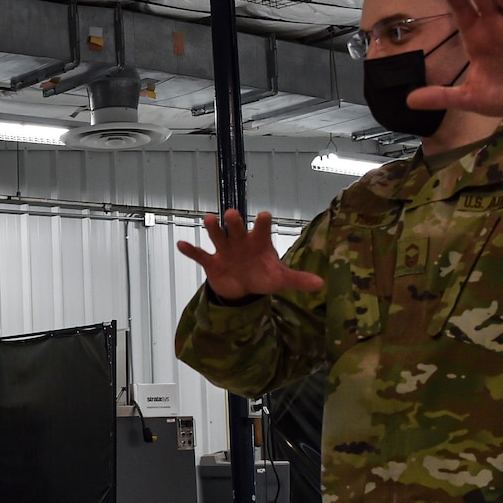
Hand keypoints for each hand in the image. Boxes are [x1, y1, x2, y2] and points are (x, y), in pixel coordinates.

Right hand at [176, 209, 323, 299]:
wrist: (243, 288)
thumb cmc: (262, 275)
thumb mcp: (280, 279)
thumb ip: (298, 279)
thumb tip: (321, 284)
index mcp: (259, 242)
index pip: (262, 228)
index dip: (262, 222)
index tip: (264, 216)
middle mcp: (240, 242)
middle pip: (236, 227)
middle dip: (234, 221)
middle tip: (232, 215)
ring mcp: (225, 250)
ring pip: (217, 236)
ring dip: (213, 229)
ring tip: (208, 220)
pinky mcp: (212, 262)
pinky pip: (200, 255)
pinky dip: (190, 250)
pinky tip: (181, 244)